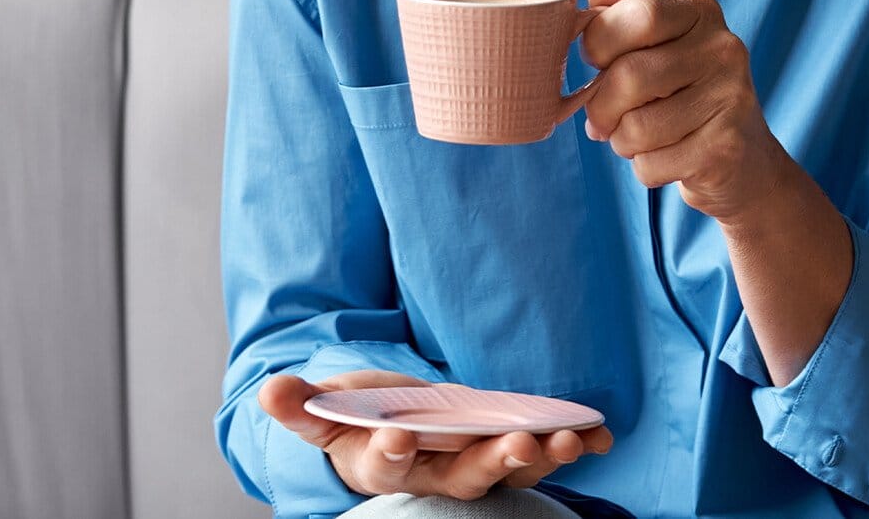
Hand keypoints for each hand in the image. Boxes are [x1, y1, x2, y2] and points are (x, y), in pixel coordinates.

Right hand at [259, 370, 611, 499]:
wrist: (390, 427)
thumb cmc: (357, 418)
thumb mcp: (326, 410)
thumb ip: (302, 406)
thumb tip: (269, 391)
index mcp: (382, 465)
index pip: (386, 467)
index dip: (392, 454)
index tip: (399, 436)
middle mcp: (433, 474)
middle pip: (464, 478)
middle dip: (492, 462)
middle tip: (516, 444)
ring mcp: (473, 464)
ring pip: (510, 470)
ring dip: (541, 457)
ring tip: (569, 439)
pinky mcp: (503, 449)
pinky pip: (540, 453)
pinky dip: (572, 445)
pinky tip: (599, 434)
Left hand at [577, 0, 788, 221]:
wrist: (743, 160)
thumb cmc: (682, 92)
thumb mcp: (654, 44)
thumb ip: (622, 9)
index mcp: (701, 11)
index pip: (639, 13)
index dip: (600, 42)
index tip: (597, 62)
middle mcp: (724, 48)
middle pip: (629, 76)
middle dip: (600, 107)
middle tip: (603, 118)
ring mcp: (731, 98)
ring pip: (636, 128)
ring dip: (621, 141)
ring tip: (636, 137)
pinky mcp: (726, 148)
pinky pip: (652, 164)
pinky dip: (644, 168)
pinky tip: (666, 157)